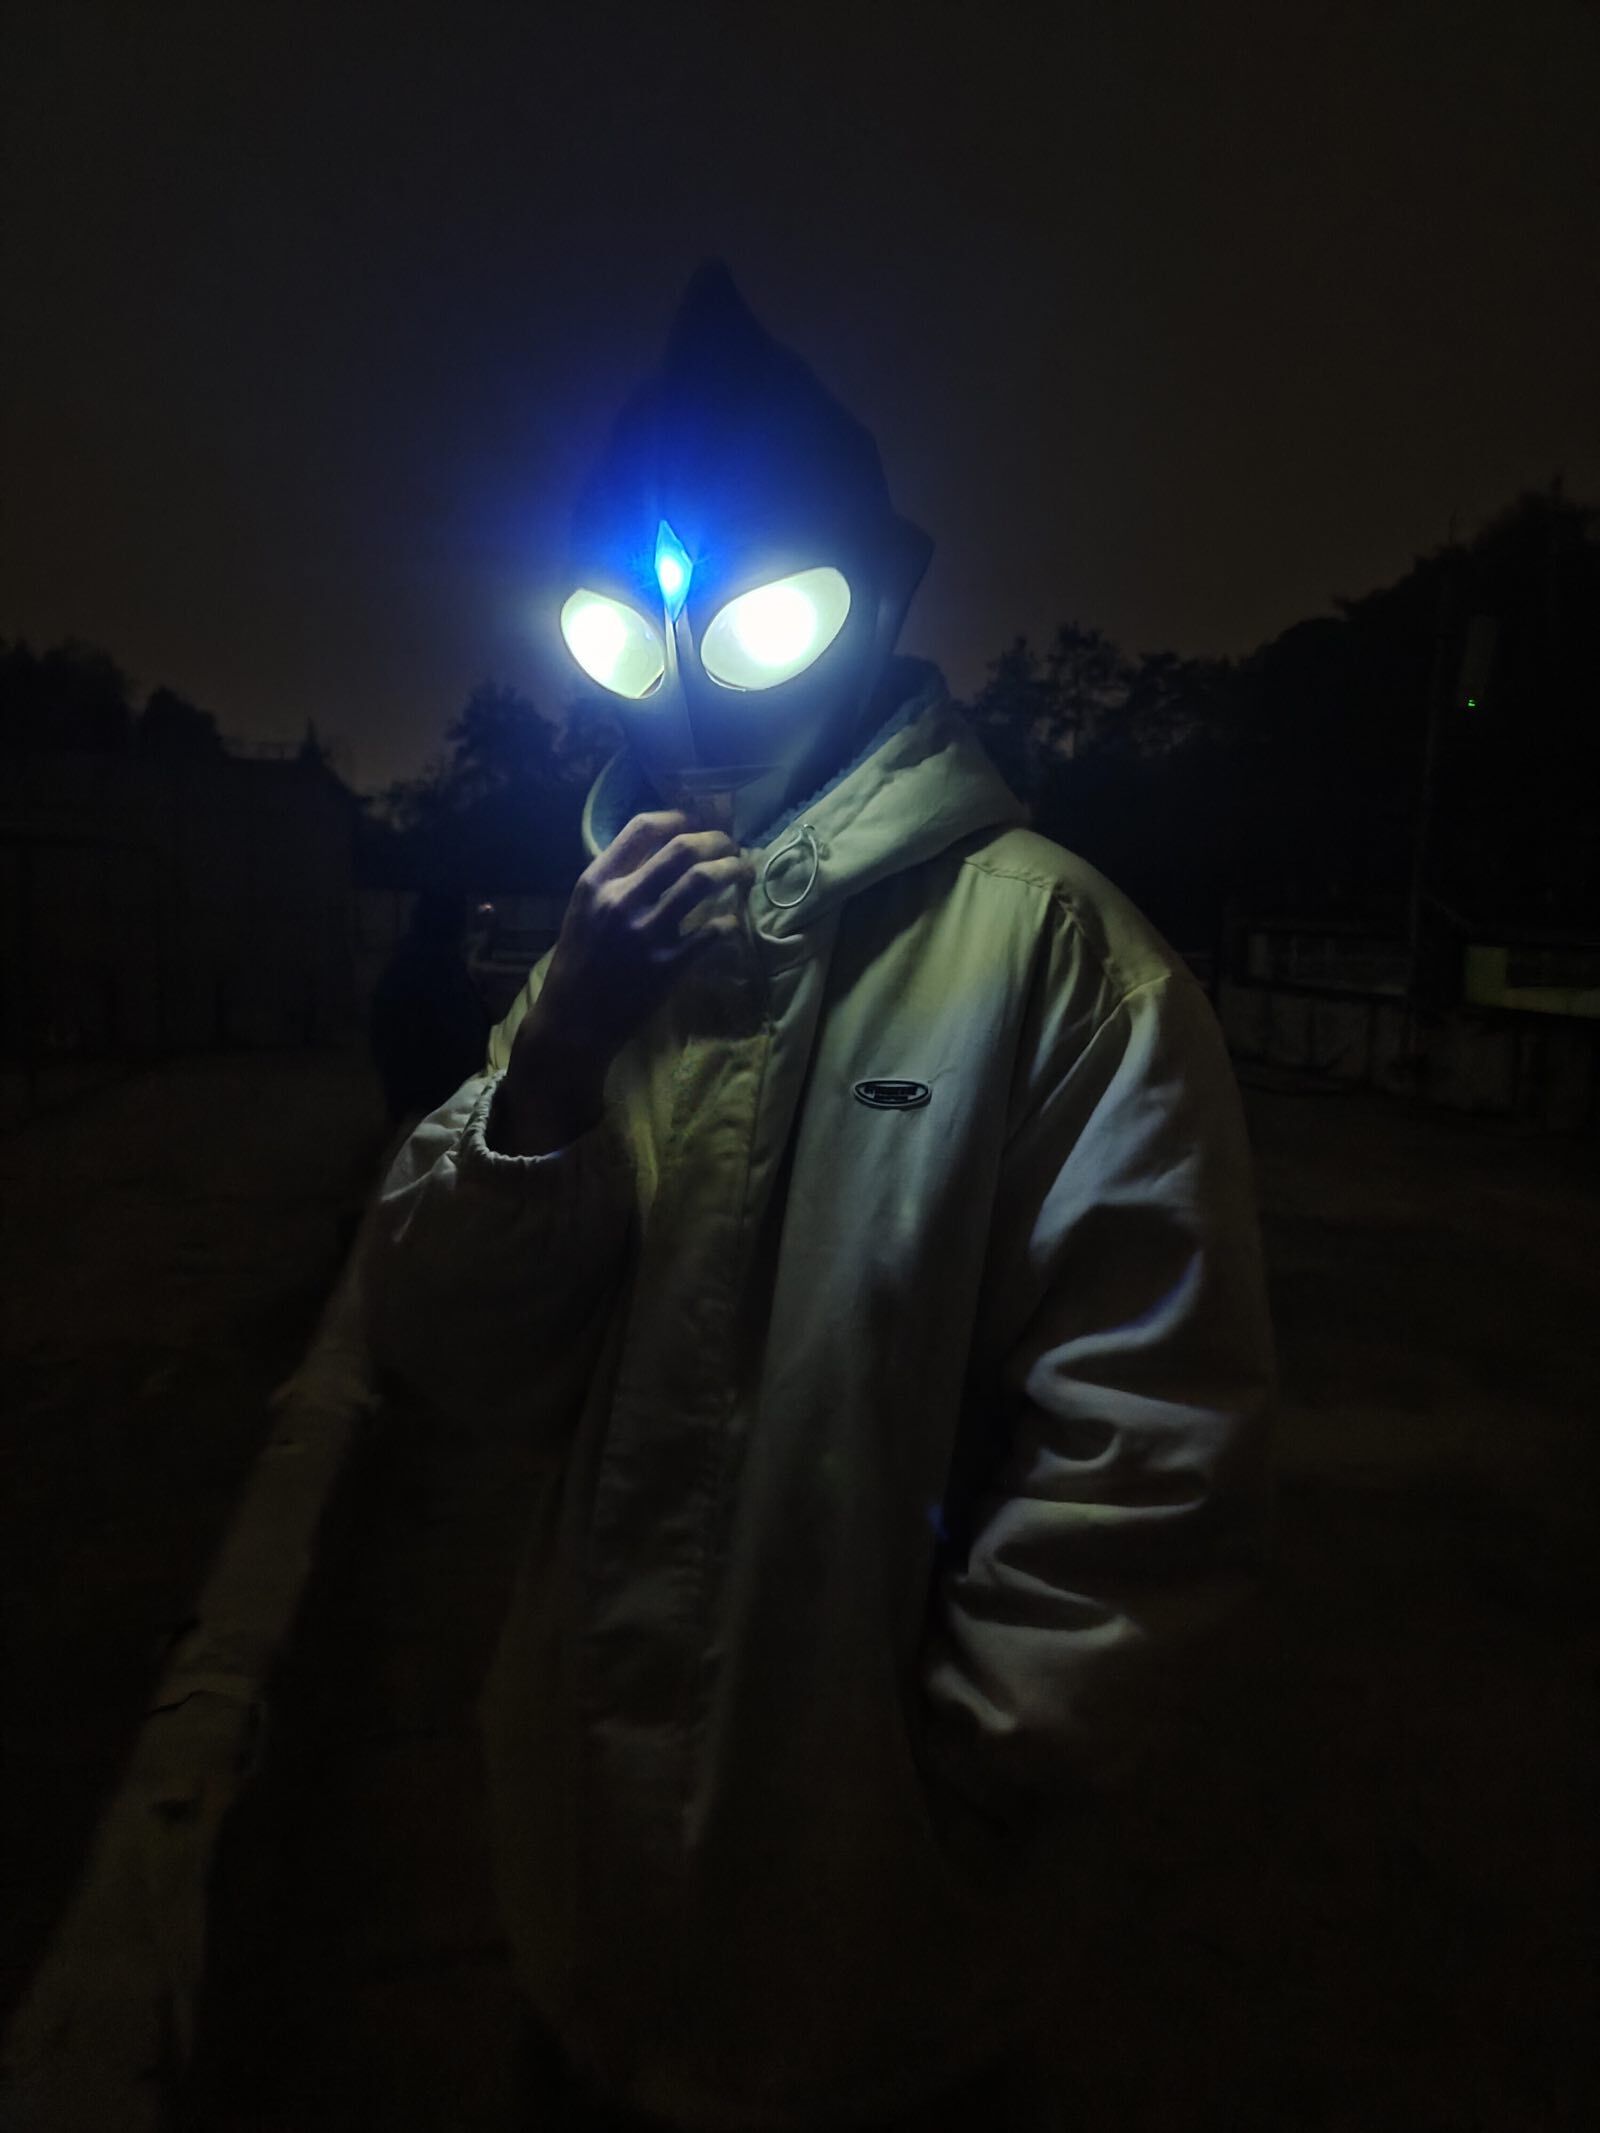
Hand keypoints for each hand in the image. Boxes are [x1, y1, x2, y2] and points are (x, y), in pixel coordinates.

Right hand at [497, 812, 752, 1151]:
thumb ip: (615, 879)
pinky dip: (730, 921)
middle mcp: (620, 900)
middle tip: (732, 846)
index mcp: (596, 882)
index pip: (642, 827)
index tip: (698, 821)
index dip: (679, 816)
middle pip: (682, 847)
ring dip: (732, 869)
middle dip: (717, 840)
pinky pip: (713, 932)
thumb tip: (661, 849)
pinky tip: (734, 920)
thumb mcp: (583, 910)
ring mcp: (645, 933)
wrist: (572, 1022)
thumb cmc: (578, 964)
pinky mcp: (667, 966)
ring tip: (745, 871)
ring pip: (702, 881)